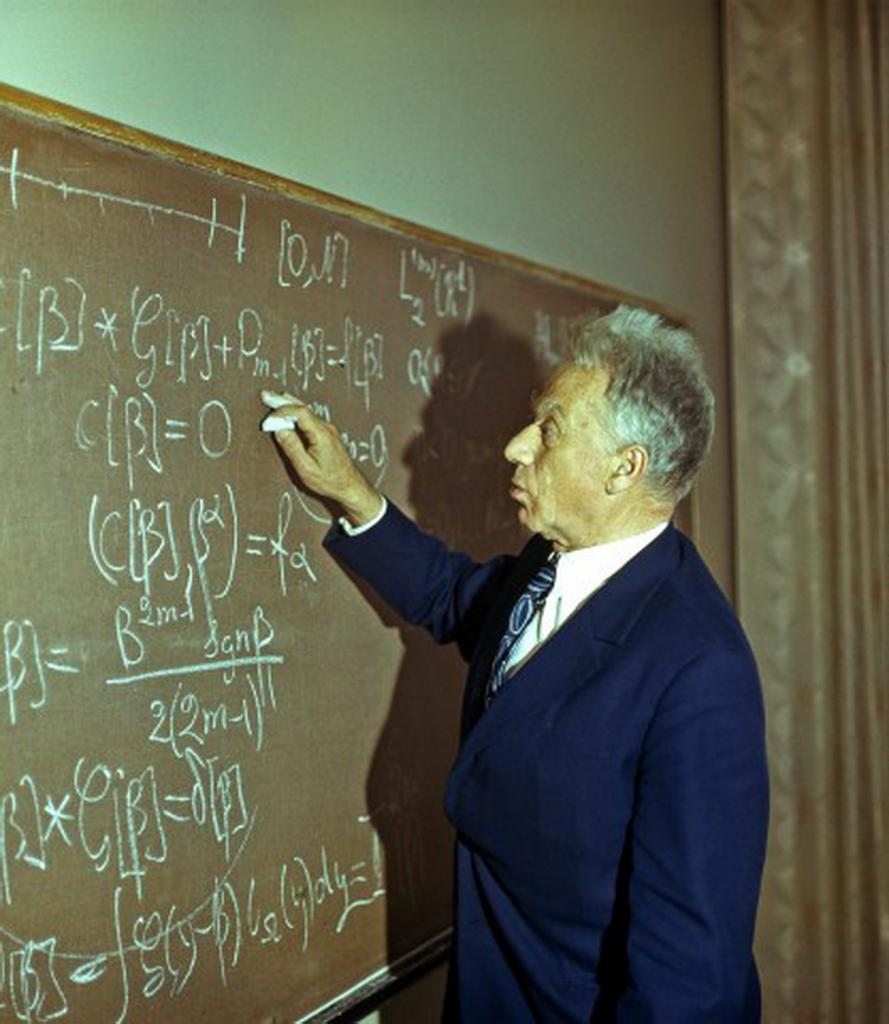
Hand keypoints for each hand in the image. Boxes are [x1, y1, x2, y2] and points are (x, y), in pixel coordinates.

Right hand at [260, 391, 383, 525]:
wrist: (350, 485)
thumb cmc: (329, 480)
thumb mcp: (306, 468)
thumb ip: (292, 448)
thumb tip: (279, 430)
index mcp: (321, 434)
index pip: (300, 412)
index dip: (282, 412)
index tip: (268, 420)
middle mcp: (326, 428)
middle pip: (302, 407)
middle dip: (282, 401)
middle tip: (265, 395)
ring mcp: (327, 430)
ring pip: (306, 411)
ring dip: (288, 405)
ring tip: (272, 398)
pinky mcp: (326, 434)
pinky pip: (309, 418)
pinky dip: (295, 413)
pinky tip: (287, 413)